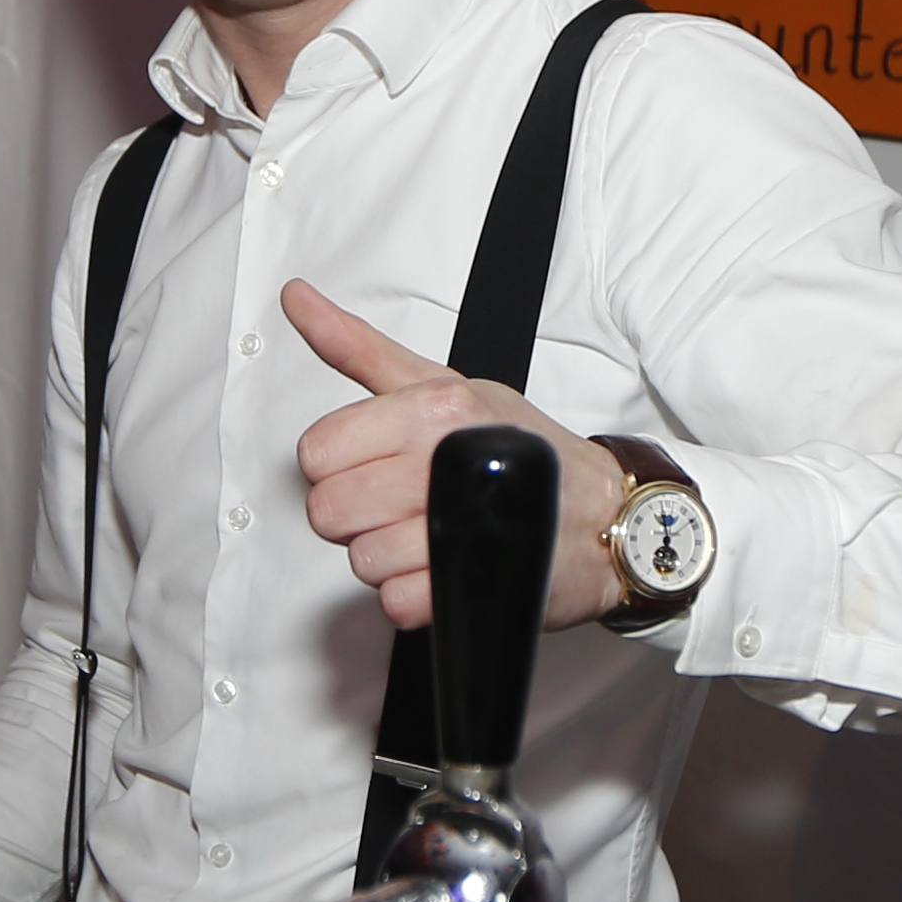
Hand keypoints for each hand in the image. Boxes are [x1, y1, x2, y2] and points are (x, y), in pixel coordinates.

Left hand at [284, 282, 625, 633]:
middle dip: (356, 515)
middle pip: (330, 511)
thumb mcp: (441, 382)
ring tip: (430, 535)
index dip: (337, 467)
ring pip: (361, 560)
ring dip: (387, 558)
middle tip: (400, 503)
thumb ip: (359, 348)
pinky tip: (442, 569)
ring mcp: (461, 527)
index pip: (317, 453)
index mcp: (432, 408)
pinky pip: (397, 603)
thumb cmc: (521, 449)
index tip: (372, 466)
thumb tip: (297, 299)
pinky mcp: (473, 586)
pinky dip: (415, 597)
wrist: (604, 515)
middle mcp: (444, 463)